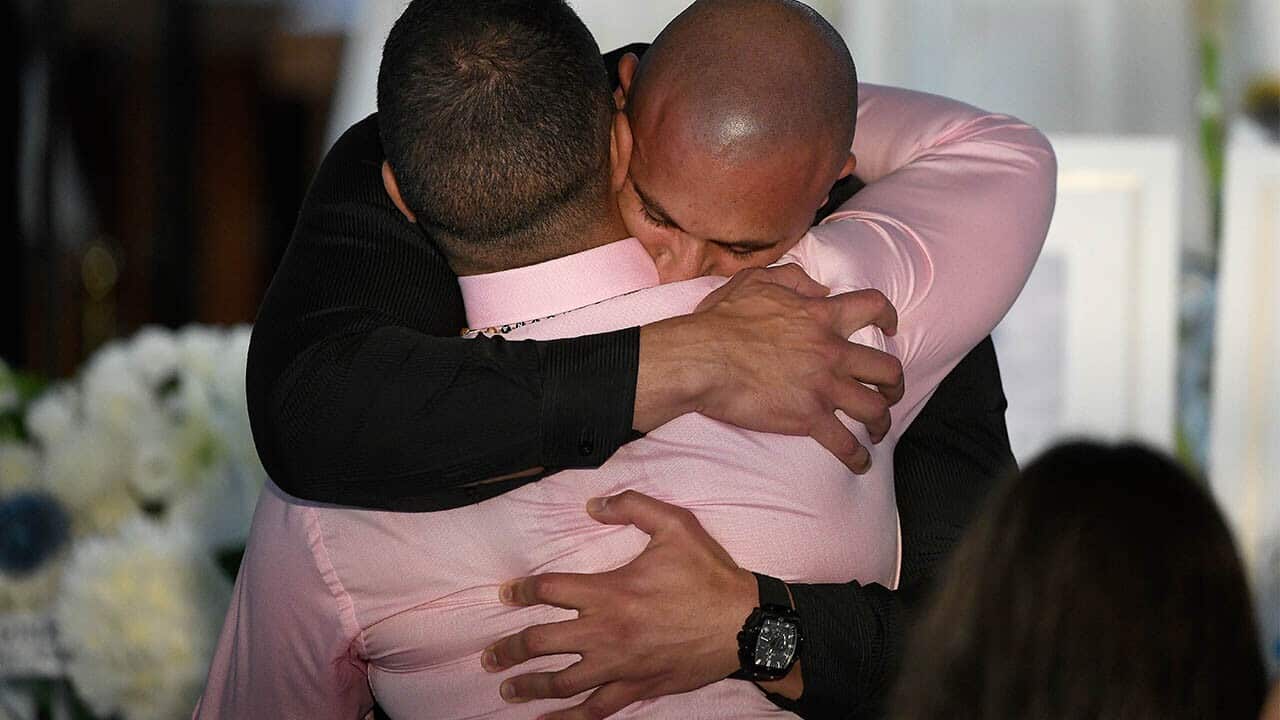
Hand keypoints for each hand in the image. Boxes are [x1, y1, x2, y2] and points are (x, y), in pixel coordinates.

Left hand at [482, 491, 758, 719]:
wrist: (746, 625)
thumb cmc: (710, 574)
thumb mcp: (676, 525)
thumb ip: (632, 507)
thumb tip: (593, 504)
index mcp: (610, 592)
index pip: (549, 590)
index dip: (521, 591)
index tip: (506, 594)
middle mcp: (606, 633)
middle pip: (541, 642)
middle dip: (509, 649)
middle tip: (489, 655)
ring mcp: (620, 666)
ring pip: (561, 682)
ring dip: (529, 685)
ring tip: (506, 688)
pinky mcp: (637, 688)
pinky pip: (594, 710)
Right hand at [635, 264, 903, 472]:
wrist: (703, 359)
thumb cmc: (722, 321)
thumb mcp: (757, 282)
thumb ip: (794, 280)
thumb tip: (820, 289)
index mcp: (821, 317)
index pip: (873, 308)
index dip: (889, 316)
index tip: (890, 328)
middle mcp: (831, 352)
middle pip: (887, 368)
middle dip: (894, 383)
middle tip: (888, 391)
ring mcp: (823, 387)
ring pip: (875, 408)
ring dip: (881, 421)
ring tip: (877, 429)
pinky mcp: (808, 418)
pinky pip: (845, 443)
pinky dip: (857, 457)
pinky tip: (860, 463)